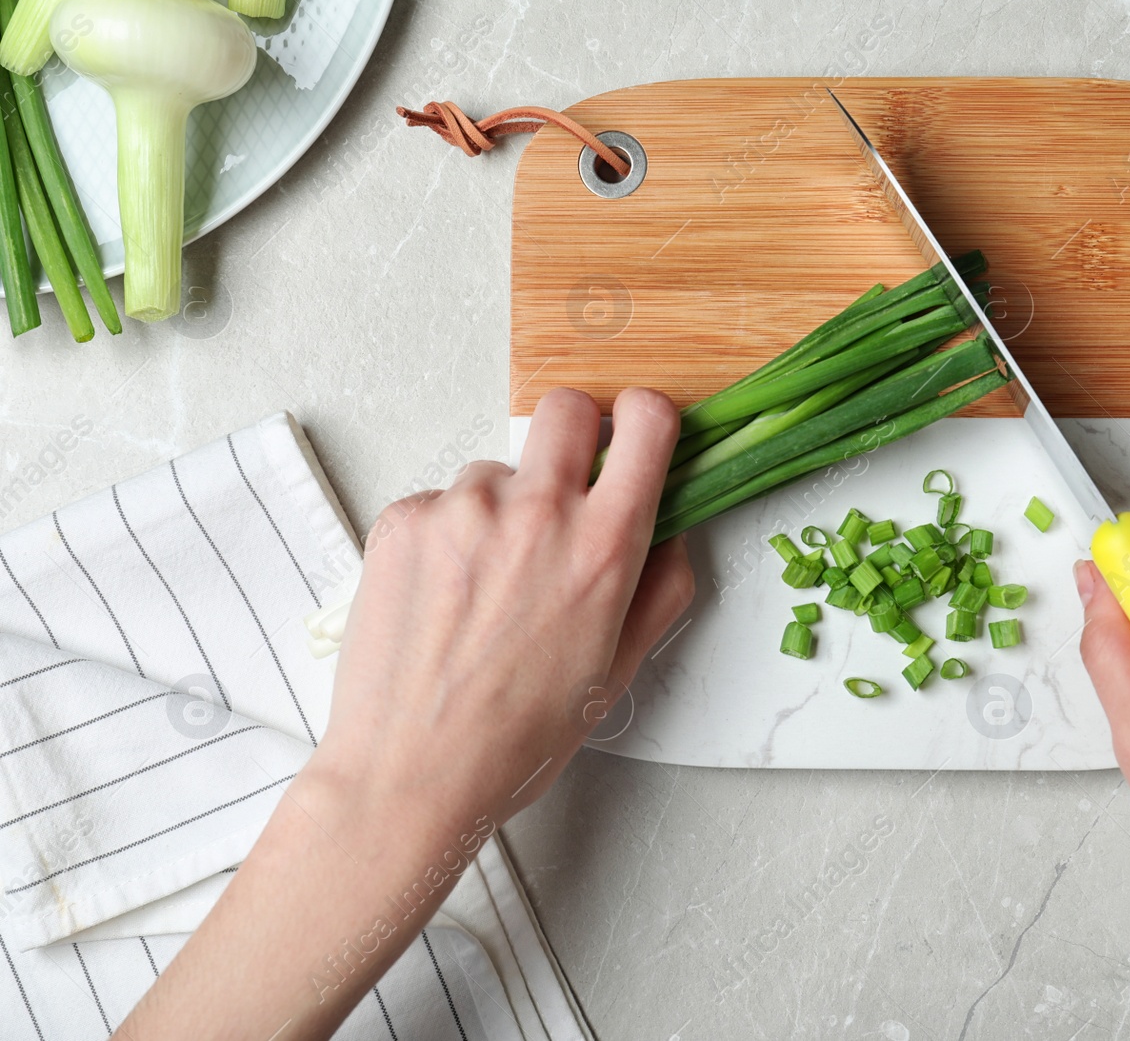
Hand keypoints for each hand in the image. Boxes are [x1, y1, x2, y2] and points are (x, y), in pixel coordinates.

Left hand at [315, 386, 694, 828]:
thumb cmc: (515, 738)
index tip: (637, 432)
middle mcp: (536, 513)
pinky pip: (440, 502)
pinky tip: (445, 598)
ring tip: (486, 586)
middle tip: (563, 489)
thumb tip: (671, 533)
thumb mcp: (618, 669)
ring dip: (501, 507)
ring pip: (495, 470)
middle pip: (567, 409)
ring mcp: (462, 510)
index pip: (645, 422)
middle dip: (576, 434)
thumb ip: (660, 588)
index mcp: (603, 547)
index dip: (645, 418)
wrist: (411, 774)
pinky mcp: (404, 521)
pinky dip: (447, 536)